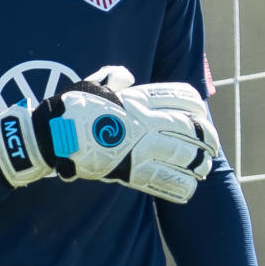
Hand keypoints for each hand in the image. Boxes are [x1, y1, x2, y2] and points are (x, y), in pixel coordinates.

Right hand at [0, 66, 220, 202]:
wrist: (51, 134)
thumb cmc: (72, 107)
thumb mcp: (95, 82)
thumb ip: (115, 77)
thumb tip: (127, 76)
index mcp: (138, 99)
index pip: (181, 98)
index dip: (198, 107)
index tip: (203, 114)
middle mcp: (145, 122)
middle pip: (191, 129)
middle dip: (207, 138)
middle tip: (213, 145)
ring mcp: (139, 146)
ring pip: (183, 156)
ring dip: (198, 163)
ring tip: (203, 168)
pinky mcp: (129, 170)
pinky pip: (163, 181)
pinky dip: (180, 186)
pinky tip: (188, 189)